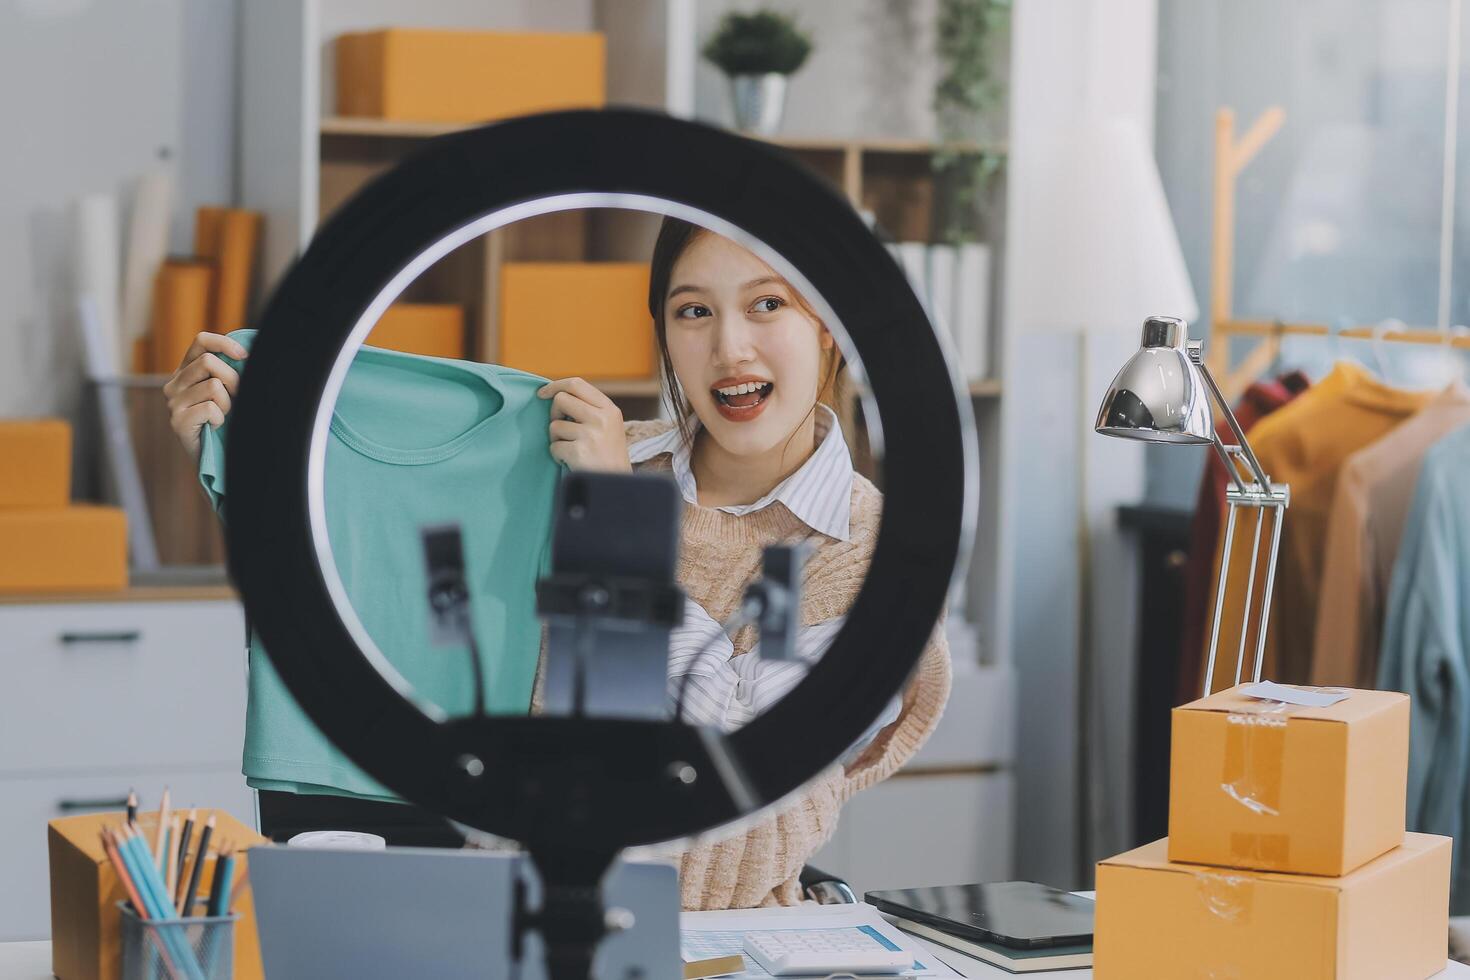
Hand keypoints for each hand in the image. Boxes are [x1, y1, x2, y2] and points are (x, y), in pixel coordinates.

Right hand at [162, 332, 246, 461]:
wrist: (214, 457)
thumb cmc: (226, 420)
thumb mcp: (228, 390)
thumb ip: (229, 370)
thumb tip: (248, 354)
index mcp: (185, 371)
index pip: (201, 341)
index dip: (224, 344)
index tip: (245, 357)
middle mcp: (173, 383)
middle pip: (209, 362)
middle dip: (233, 380)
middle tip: (236, 399)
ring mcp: (172, 402)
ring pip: (213, 386)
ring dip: (228, 404)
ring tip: (223, 416)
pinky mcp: (177, 421)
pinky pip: (211, 408)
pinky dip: (221, 419)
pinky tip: (215, 427)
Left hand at [537, 377, 630, 471]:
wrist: (616, 484)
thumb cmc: (607, 455)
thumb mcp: (608, 425)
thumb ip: (589, 408)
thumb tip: (556, 394)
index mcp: (609, 409)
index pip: (577, 384)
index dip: (555, 386)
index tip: (542, 393)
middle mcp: (602, 418)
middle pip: (561, 400)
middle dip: (554, 414)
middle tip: (561, 429)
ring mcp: (591, 435)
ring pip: (554, 425)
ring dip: (557, 439)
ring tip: (572, 449)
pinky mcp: (579, 451)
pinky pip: (554, 447)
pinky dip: (558, 456)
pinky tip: (571, 461)